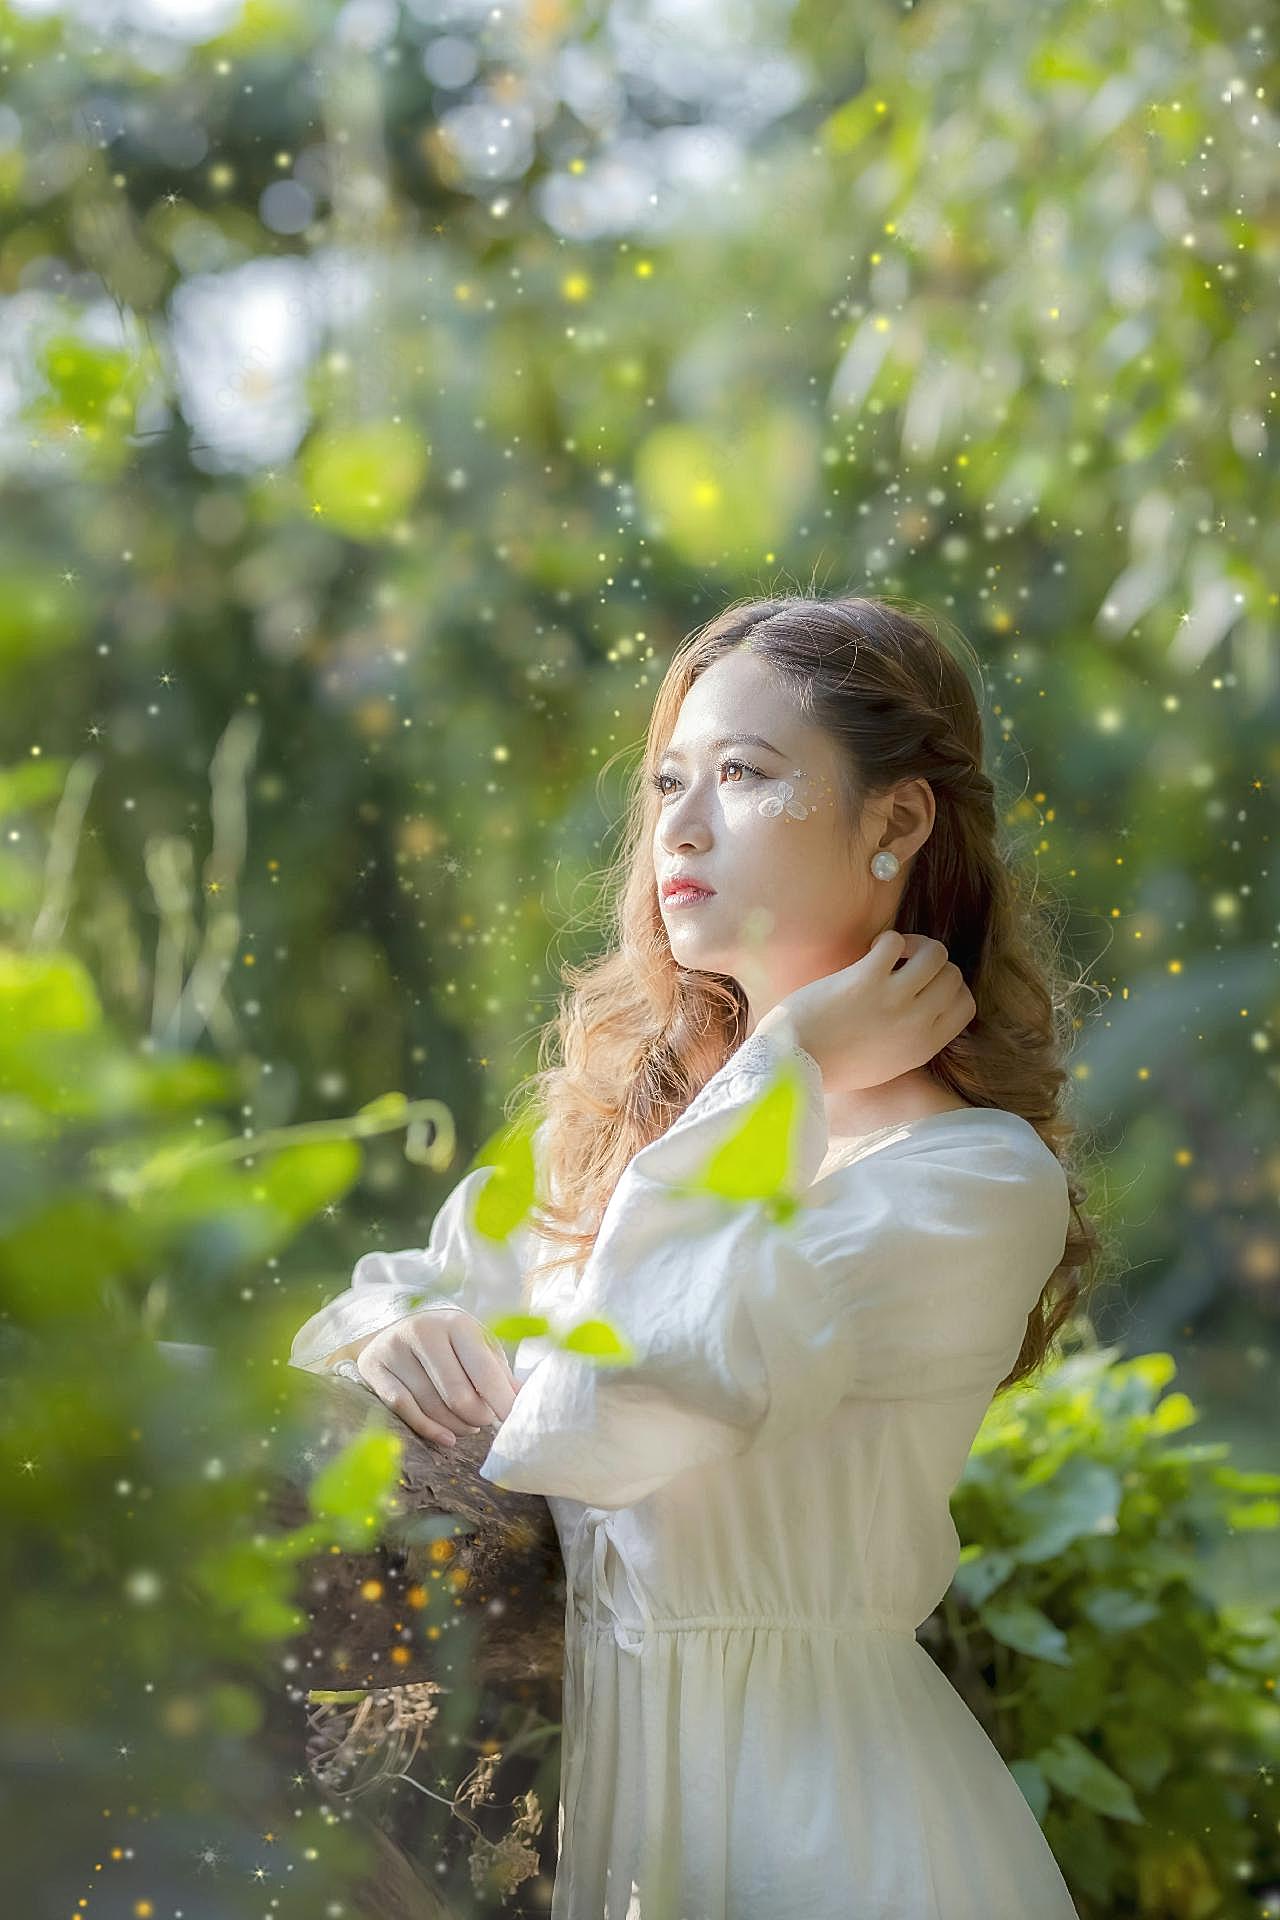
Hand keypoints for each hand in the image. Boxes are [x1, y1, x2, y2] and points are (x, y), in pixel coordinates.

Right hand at [354, 1307, 521, 1448]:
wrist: (401, 1326)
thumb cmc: (450, 1342)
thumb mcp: (478, 1348)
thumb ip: (499, 1373)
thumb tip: (524, 1400)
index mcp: (457, 1323)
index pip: (484, 1373)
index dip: (502, 1403)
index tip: (513, 1422)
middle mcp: (423, 1331)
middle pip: (458, 1396)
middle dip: (478, 1417)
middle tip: (486, 1422)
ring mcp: (394, 1348)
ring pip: (432, 1406)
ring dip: (456, 1426)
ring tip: (468, 1427)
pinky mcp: (374, 1367)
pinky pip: (404, 1409)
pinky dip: (429, 1429)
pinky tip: (447, 1438)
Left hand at [756, 930, 975, 1095]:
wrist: (793, 1062)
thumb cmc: (833, 1062)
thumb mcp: (887, 1063)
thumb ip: (912, 1039)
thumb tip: (926, 1004)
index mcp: (923, 1046)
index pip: (966, 1004)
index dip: (950, 987)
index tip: (926, 983)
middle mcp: (915, 1023)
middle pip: (953, 975)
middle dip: (932, 964)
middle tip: (906, 963)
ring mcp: (893, 1000)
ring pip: (935, 954)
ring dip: (916, 945)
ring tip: (893, 952)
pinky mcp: (865, 979)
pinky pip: (895, 942)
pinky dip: (887, 939)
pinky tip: (870, 951)